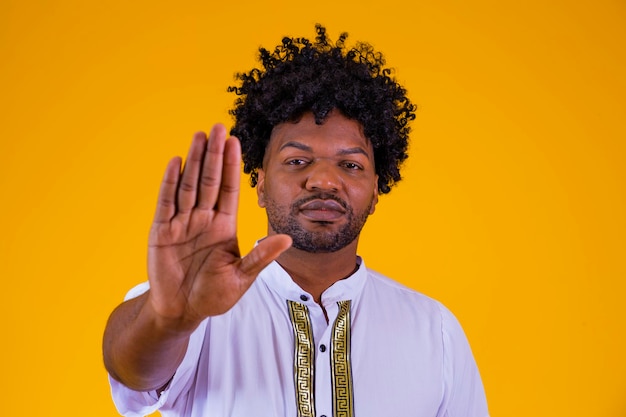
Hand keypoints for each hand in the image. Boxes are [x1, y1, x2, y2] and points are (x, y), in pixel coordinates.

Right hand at [147, 125, 290, 329]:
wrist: (181, 312)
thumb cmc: (213, 295)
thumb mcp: (241, 277)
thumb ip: (260, 257)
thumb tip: (287, 239)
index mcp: (224, 226)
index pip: (230, 189)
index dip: (232, 166)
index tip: (236, 143)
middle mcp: (204, 219)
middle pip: (210, 180)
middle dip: (215, 154)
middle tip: (219, 127)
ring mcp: (182, 223)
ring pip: (189, 185)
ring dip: (194, 161)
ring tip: (200, 136)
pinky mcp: (161, 231)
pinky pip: (166, 202)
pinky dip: (170, 182)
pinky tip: (176, 162)